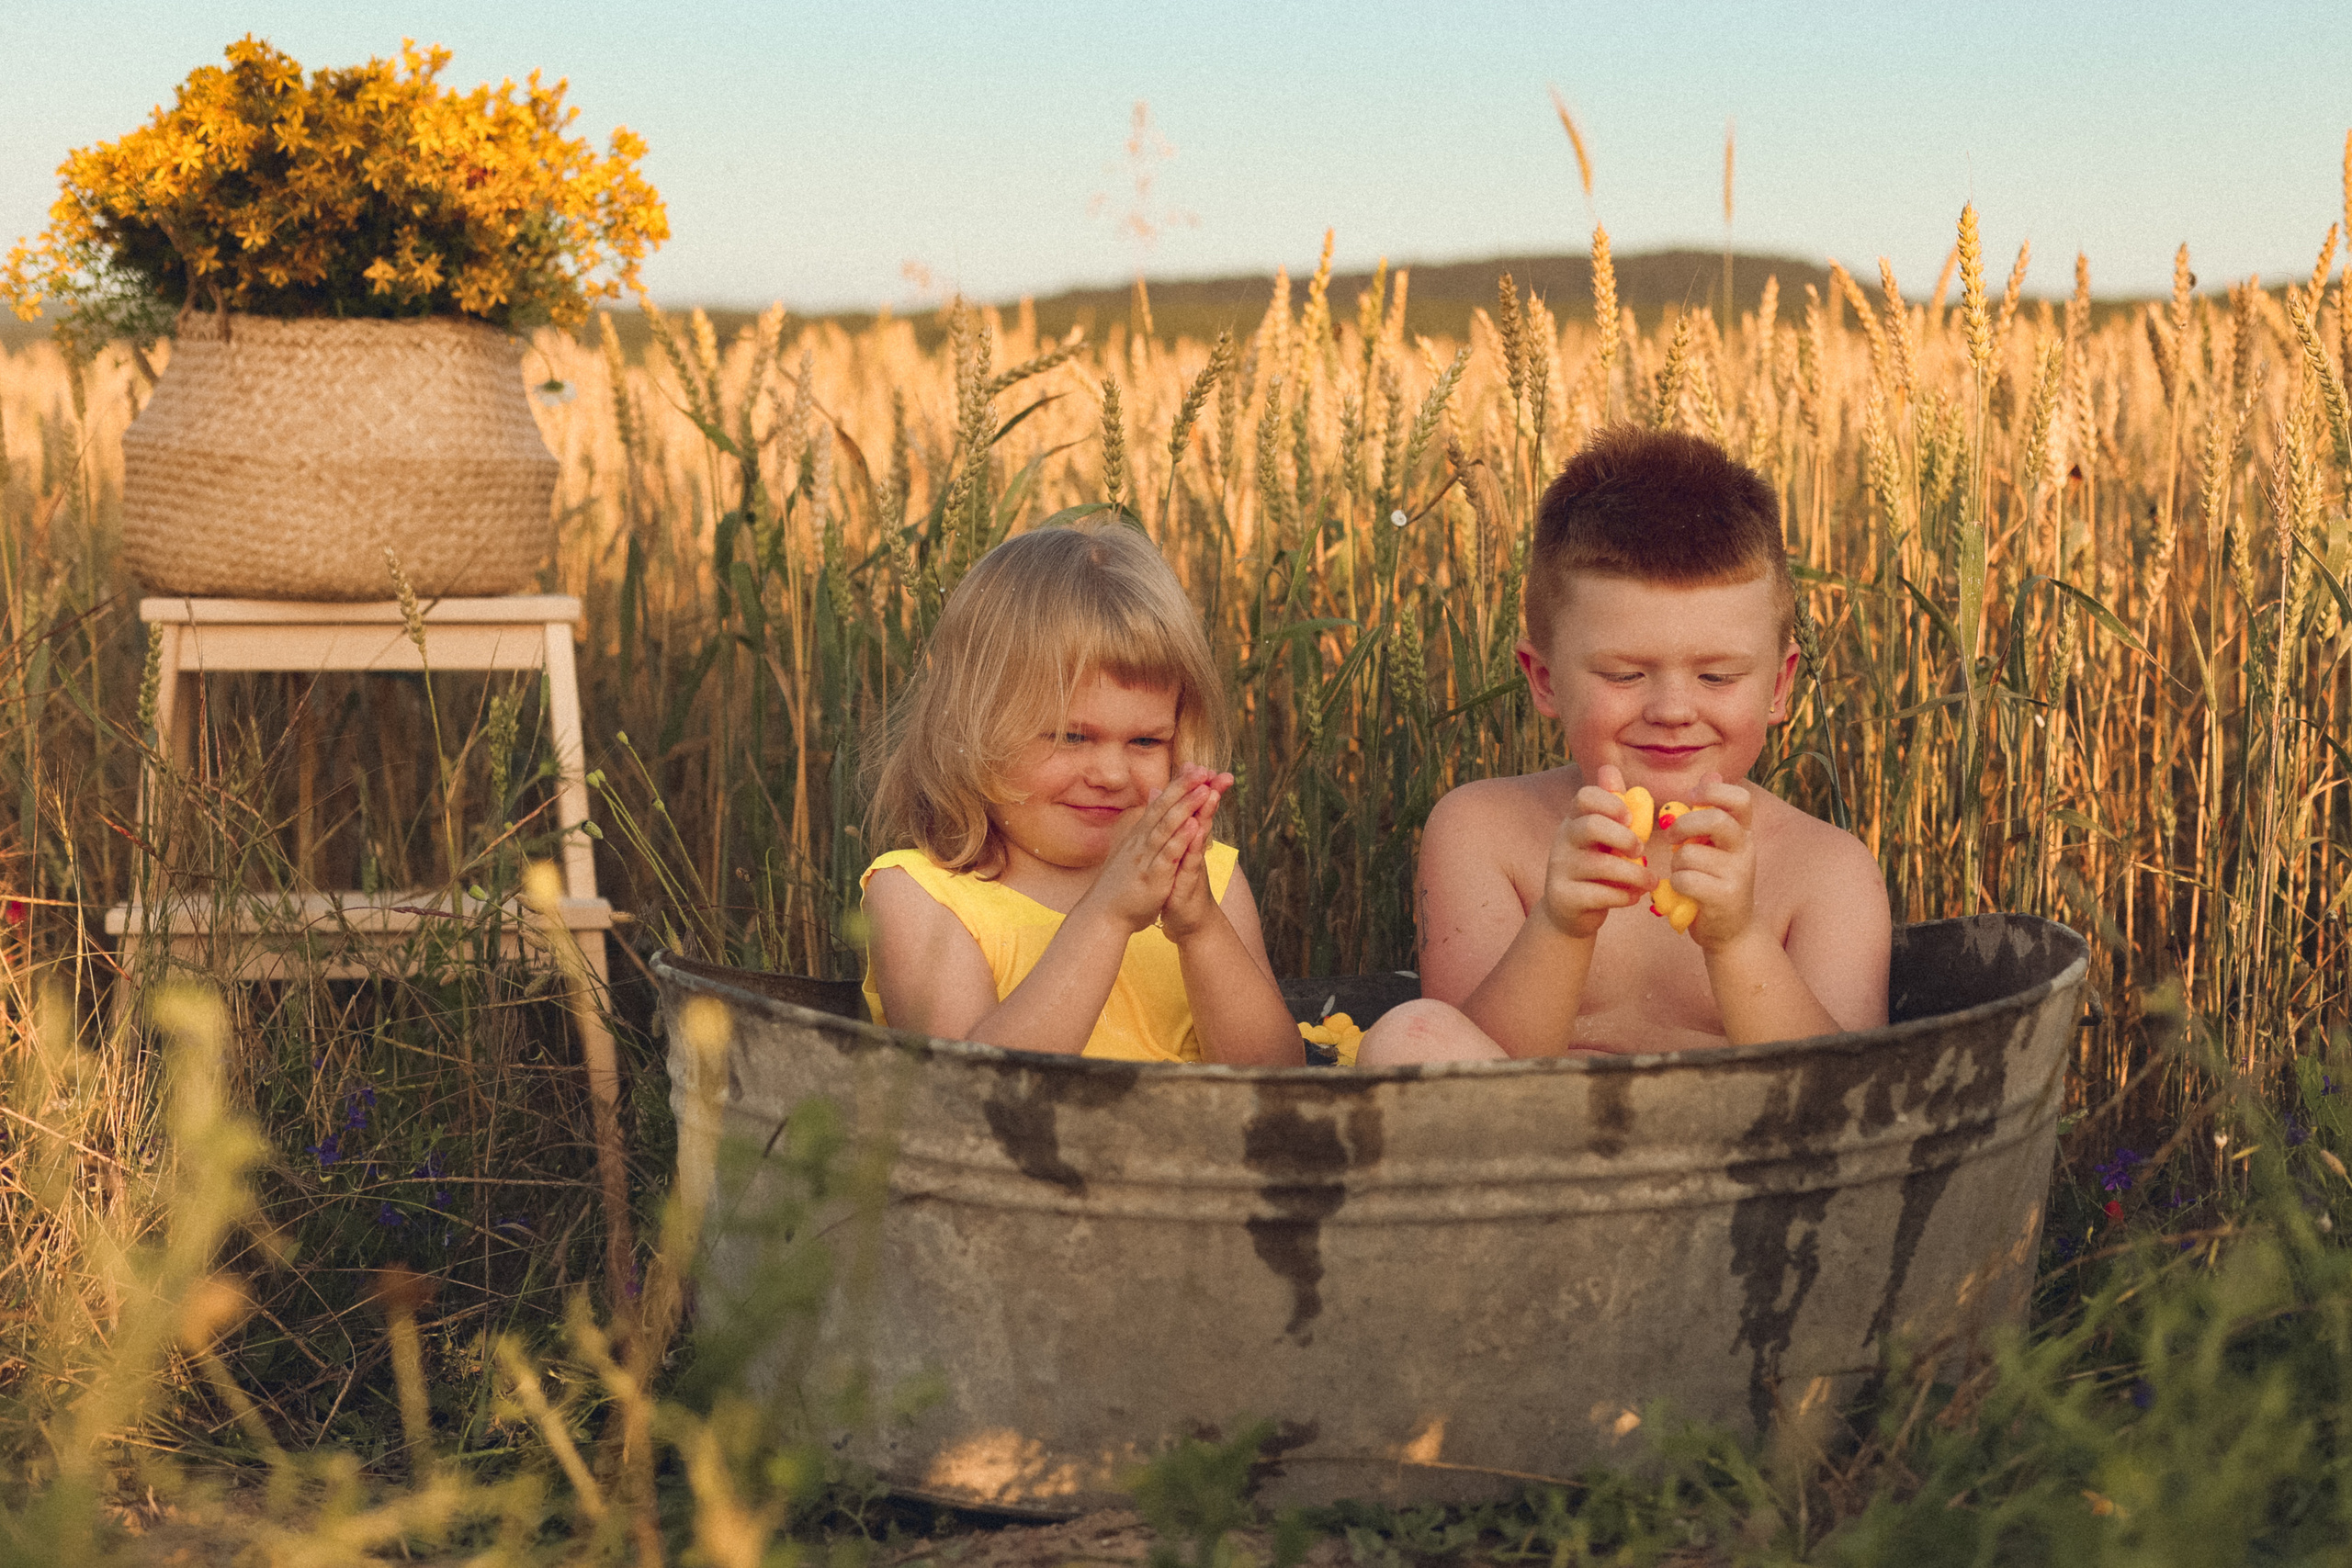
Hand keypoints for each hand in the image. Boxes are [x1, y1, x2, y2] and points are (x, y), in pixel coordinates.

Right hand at [1075, 772, 1217, 934]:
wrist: (1102, 916)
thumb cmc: (1119, 886)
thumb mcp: (1132, 850)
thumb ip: (1144, 824)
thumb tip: (1152, 798)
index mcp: (1139, 836)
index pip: (1160, 805)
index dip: (1178, 786)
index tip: (1195, 768)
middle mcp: (1141, 842)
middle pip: (1163, 808)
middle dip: (1183, 787)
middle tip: (1202, 768)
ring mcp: (1145, 858)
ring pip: (1166, 827)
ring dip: (1185, 806)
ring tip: (1203, 789)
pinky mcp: (1152, 877)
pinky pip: (1167, 855)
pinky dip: (1180, 840)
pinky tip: (1194, 826)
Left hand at [1157, 765, 1234, 942]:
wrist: (1188, 921)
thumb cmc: (1180, 885)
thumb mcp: (1175, 853)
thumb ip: (1173, 826)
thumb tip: (1161, 796)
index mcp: (1189, 841)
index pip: (1195, 810)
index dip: (1198, 788)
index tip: (1201, 765)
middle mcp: (1194, 850)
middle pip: (1203, 817)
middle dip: (1211, 796)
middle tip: (1222, 774)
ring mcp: (1194, 865)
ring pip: (1200, 837)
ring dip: (1206, 816)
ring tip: (1211, 794)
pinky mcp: (1189, 883)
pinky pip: (1192, 863)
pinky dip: (1194, 848)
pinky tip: (1196, 833)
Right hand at [1537, 763, 1653, 939]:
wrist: (1570, 912)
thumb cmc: (1596, 868)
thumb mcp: (1604, 837)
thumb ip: (1613, 807)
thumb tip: (1611, 770)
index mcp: (1574, 820)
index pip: (1585, 796)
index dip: (1612, 803)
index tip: (1630, 819)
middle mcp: (1562, 840)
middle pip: (1592, 825)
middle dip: (1624, 837)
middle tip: (1640, 850)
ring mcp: (1560, 869)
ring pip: (1601, 865)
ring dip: (1635, 873)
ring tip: (1650, 880)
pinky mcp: (1565, 897)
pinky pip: (1601, 894)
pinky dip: (1625, 896)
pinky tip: (1633, 897)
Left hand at [1658, 774, 1758, 949]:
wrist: (1730, 930)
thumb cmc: (1714, 881)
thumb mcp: (1716, 844)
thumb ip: (1710, 812)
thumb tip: (1710, 772)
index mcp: (1743, 831)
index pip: (1740, 798)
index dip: (1712, 790)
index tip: (1690, 796)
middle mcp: (1745, 849)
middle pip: (1714, 820)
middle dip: (1683, 825)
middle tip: (1671, 836)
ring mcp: (1739, 874)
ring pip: (1689, 854)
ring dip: (1676, 864)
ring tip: (1684, 874)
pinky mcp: (1726, 897)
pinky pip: (1685, 879)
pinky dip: (1675, 885)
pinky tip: (1683, 892)